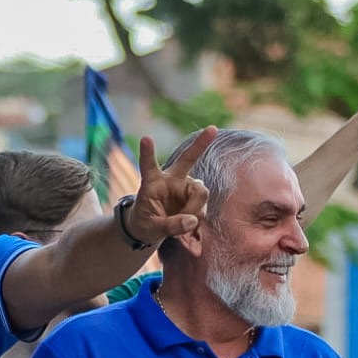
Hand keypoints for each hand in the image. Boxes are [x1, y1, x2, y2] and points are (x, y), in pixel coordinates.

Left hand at [125, 127, 216, 246]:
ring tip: (181, 225)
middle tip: (213, 129)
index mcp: (152, 182)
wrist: (151, 228)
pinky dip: (196, 219)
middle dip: (200, 144)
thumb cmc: (144, 224)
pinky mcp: (195, 197)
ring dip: (194, 211)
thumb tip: (193, 220)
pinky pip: (203, 208)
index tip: (146, 138)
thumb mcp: (150, 228)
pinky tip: (186, 225)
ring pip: (200, 194)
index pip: (149, 165)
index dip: (148, 153)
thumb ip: (170, 226)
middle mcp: (171, 180)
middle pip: (188, 159)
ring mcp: (185, 187)